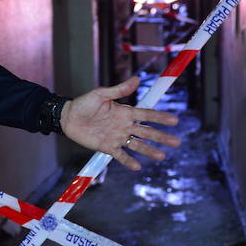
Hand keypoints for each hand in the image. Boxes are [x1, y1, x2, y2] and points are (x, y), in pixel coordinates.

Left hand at [60, 76, 179, 170]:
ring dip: (149, 150)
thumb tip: (137, 79)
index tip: (175, 121)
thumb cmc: (84, 104)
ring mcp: (117, 137)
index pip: (146, 115)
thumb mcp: (101, 94)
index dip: (160, 118)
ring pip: (136, 145)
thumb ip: (119, 89)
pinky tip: (138, 167)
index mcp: (125, 112)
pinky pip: (120, 155)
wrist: (68, 117)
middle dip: (161, 137)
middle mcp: (124, 126)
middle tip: (176, 142)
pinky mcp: (107, 147)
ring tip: (162, 156)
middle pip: (146, 132)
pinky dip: (128, 161)